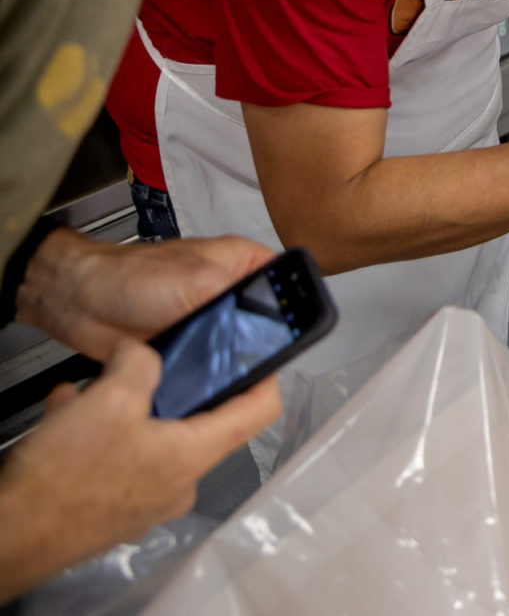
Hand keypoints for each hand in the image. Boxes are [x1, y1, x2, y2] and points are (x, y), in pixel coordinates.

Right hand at [0, 339, 279, 601]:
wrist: (9, 537)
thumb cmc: (63, 478)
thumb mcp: (110, 398)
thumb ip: (140, 363)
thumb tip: (143, 352)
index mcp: (194, 455)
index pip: (260, 411)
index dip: (263, 375)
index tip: (252, 353)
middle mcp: (179, 484)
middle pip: (196, 422)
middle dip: (162, 389)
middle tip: (137, 371)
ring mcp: (146, 502)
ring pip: (148, 438)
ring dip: (117, 410)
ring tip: (81, 396)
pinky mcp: (112, 511)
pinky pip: (118, 461)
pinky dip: (96, 437)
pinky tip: (62, 420)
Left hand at [17, 229, 275, 360]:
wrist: (79, 302)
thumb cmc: (130, 276)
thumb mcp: (196, 280)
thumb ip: (237, 301)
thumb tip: (265, 330)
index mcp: (243, 264)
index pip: (287, 284)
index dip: (293, 309)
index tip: (293, 331)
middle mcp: (231, 291)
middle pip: (266, 323)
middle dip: (260, 343)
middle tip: (254, 358)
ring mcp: (210, 321)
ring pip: (239, 349)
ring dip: (231, 362)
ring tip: (229, 373)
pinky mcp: (189, 347)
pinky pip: (211, 366)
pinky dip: (208, 375)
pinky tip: (206, 382)